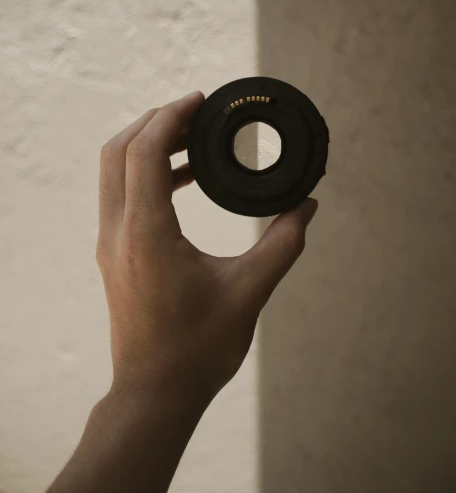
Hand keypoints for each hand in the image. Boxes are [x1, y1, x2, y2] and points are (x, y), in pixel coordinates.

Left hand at [96, 92, 317, 406]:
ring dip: (146, 145)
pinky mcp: (113, 254)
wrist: (156, 392)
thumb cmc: (199, 347)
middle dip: (154, 121)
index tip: (200, 100)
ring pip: (113, 171)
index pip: (144, 151)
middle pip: (118, 150)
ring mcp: (110, 243)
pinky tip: (183, 179)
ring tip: (192, 140)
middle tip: (196, 113)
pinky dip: (145, 173)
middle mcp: (118, 232)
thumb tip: (308, 206)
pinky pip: (120, 194)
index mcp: (148, 233)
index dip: (170, 116)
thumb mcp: (250, 291)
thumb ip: (283, 243)